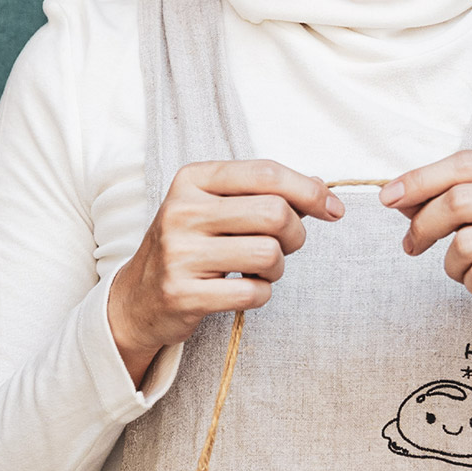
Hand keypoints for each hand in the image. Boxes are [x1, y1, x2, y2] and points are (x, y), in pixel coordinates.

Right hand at [110, 160, 342, 382]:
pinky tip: (242, 290)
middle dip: (295, 234)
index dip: (310, 191)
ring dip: (277, 267)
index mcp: (193, 179)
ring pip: (268, 254)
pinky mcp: (183, 293)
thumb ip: (265, 192)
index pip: (267, 173)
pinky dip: (261, 293)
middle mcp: (182, 211)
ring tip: (260, 270)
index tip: (333, 208)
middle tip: (286, 246)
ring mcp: (179, 253)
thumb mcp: (217, 206)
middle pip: (275, 213)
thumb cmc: (191, 245)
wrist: (138, 297)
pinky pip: (253, 293)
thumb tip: (321, 187)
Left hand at [384, 151, 471, 361]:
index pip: (466, 164)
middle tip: (412, 244)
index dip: (421, 179)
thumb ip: (454, 197)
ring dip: (451, 263)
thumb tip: (399, 196)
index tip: (388, 197)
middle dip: (424, 225)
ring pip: (466, 242)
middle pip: (461, 200)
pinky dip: (470, 284)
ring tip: (464, 269)